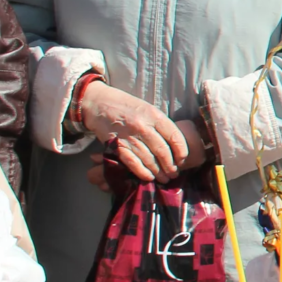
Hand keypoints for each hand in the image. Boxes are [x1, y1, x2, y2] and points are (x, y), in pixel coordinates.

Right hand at [74, 79, 189, 179]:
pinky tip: (149, 177)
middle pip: (163, 151)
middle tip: (174, 173)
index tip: (183, 160)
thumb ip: (160, 125)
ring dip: (158, 172)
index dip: (182, 151)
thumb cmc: (127, 107)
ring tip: (164, 178)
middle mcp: (143, 126)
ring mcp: (129, 136)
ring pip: (149, 159)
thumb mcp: (147, 109)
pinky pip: (133, 163)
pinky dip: (142, 172)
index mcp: (154, 115)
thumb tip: (174, 144)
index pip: (175, 136)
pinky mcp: (116, 146)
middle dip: (171, 166)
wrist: (99, 103)